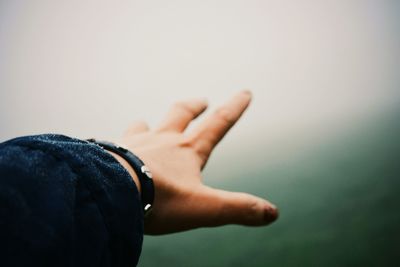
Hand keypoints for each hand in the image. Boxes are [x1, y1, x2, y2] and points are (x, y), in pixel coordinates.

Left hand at [117, 90, 277, 234]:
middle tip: (201, 101)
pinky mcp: (113, 152)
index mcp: (188, 151)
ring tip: (148, 123)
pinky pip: (117, 142)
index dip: (235, 108)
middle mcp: (162, 140)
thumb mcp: (204, 208)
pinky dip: (121, 142)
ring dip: (151, 123)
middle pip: (181, 114)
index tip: (245, 92)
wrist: (111, 191)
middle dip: (194, 106)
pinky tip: (115, 148)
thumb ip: (238, 209)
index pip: (218, 124)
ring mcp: (136, 144)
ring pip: (145, 126)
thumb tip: (273, 213)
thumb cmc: (159, 199)